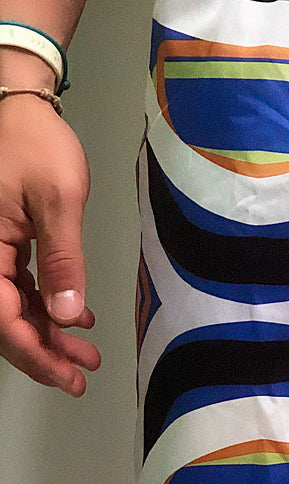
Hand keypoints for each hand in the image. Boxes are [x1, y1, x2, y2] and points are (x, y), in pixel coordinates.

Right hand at [0, 96, 100, 395]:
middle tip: (80, 377)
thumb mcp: (58, 201)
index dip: (33, 352)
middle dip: (42, 351)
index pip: (2, 317)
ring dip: (47, 331)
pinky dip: (45, 304)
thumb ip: (63, 259)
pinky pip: (16, 285)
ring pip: (13, 305)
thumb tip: (66, 315)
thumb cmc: (35, 145)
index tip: (65, 375)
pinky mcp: (0, 243)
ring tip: (85, 354)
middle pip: (4, 319)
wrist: (19, 106)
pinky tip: (75, 317)